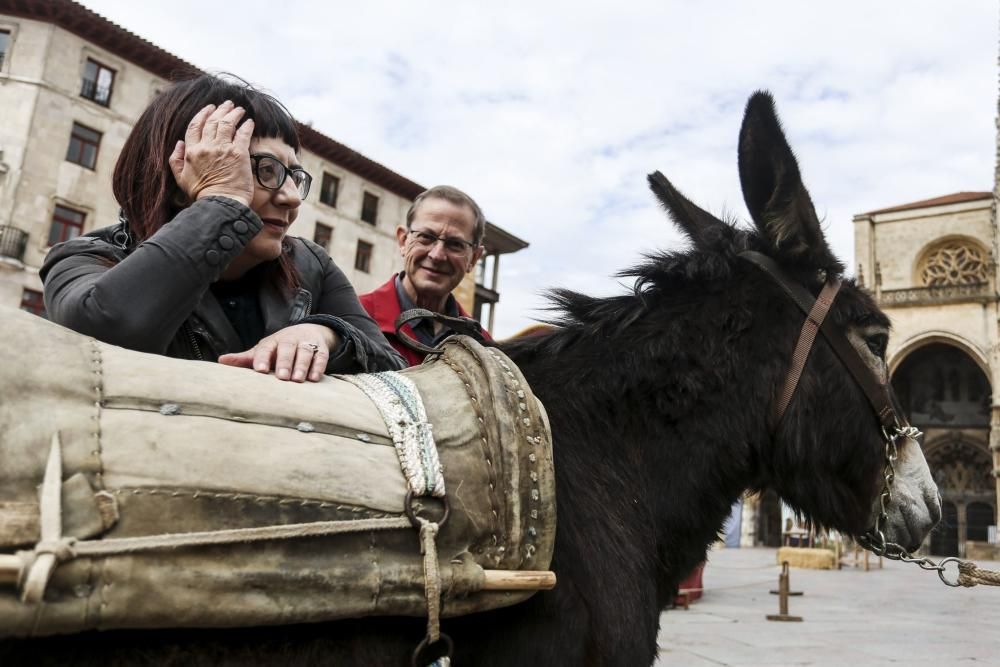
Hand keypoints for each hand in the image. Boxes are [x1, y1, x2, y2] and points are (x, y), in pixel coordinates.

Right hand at [168, 100, 254, 206]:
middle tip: (227, 104)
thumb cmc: (202, 194)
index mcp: (191, 151)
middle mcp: (206, 147)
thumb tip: (179, 144)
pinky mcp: (239, 154)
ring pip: (227, 123)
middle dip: (220, 110)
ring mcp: (223, 149)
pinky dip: (246, 125)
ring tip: (239, 109)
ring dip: (233, 113)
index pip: (194, 126)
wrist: (220, 203)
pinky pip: (243, 134)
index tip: (209, 108)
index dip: (202, 114)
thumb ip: (176, 160)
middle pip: (212, 121)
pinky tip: (249, 121)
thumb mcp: (181, 178)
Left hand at [218, 324, 338, 381]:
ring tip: (298, 380)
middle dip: (285, 362)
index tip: (259, 370)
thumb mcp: (263, 351)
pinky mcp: (321, 348)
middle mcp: (289, 339)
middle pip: (287, 348)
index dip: (262, 358)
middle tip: (282, 377)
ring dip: (302, 365)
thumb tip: (220, 361)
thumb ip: (245, 359)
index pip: (266, 347)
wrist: (309, 332)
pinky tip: (314, 378)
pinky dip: (318, 366)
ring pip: (305, 352)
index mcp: (272, 341)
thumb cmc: (279, 348)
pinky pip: (321, 356)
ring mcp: (306, 342)